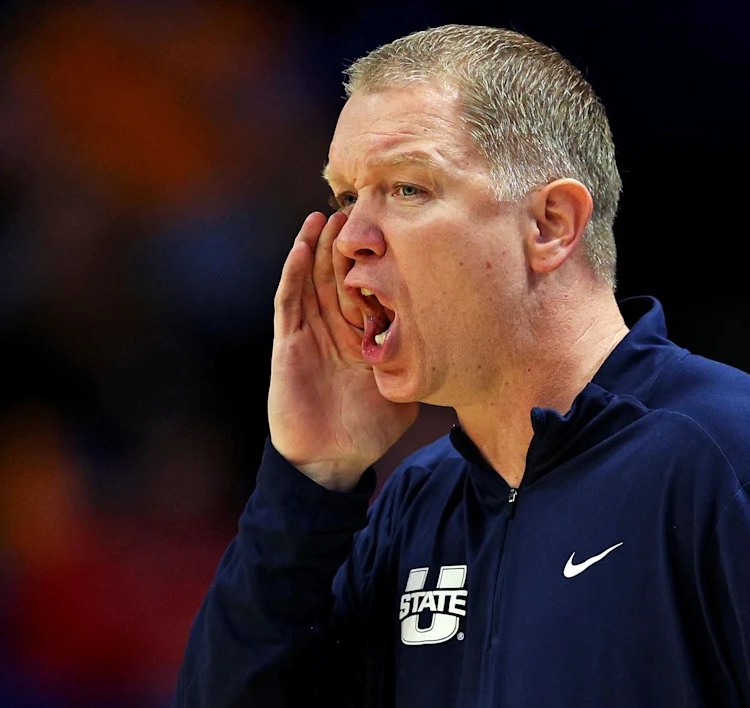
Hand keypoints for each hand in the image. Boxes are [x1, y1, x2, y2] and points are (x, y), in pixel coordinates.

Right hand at [267, 211, 419, 489]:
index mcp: (362, 335)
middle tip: (361, 206)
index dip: (376, 259)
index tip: (393, 228)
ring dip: (316, 247)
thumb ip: (423, 364)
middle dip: (347, 243)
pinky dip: (293, 272)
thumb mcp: (407, 389)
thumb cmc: (368, 428)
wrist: (332, 459)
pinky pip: (288, 302)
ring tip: (329, 214)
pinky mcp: (288, 342)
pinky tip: (301, 246)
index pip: (368, 287)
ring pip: (311, 279)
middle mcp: (335, 328)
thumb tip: (462, 345)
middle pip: (338, 275)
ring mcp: (309, 332)